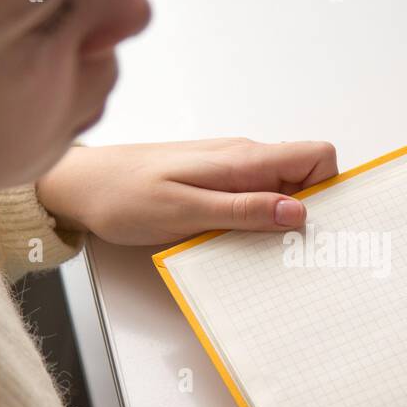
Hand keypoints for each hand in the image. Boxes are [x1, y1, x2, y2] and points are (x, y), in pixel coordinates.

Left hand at [35, 138, 338, 245]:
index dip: (327, 189)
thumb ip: (243, 211)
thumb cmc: (123, 197)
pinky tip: (233, 242)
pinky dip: (255, 220)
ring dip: (278, 221)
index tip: (314, 226)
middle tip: (289, 251)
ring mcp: (229, 168)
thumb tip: (298, 212)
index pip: (317, 155)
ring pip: (280, 189)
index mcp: (242, 159)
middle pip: (304, 176)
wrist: (79, 185)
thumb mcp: (185, 213)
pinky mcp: (214, 182)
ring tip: (256, 252)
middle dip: (308, 213)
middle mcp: (242, 157)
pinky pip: (253, 197)